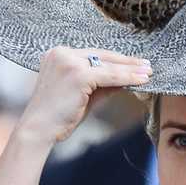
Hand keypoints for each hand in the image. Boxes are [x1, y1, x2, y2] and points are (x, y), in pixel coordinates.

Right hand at [17, 46, 151, 143]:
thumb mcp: (83, 93)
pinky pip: (109, 75)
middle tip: (146, 65)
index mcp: (58, 54)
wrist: (37, 130)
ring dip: (131, 69)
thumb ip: (102, 83)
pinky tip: (141, 80)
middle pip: (102, 56)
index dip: (115, 60)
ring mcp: (69, 62)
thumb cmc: (58, 115)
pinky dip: (127, 77)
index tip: (133, 62)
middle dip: (127, 62)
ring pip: (108, 65)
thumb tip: (126, 78)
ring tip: (148, 72)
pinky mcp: (78, 74)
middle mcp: (62, 53)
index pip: (94, 55)